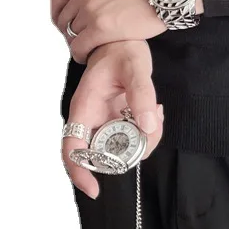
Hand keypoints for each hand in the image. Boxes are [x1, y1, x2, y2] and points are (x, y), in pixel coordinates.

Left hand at [51, 0, 166, 62]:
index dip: (59, 14)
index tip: (66, 22)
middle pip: (63, 19)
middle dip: (69, 30)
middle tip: (81, 37)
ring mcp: (91, 11)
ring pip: (71, 34)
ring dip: (77, 42)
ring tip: (89, 46)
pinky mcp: (102, 30)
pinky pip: (80, 47)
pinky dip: (81, 54)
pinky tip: (89, 56)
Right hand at [62, 40, 163, 198]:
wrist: (122, 39)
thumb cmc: (121, 49)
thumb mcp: (134, 68)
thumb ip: (141, 95)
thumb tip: (146, 126)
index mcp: (85, 107)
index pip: (72, 148)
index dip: (79, 172)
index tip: (94, 189)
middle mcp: (91, 119)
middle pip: (102, 156)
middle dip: (130, 154)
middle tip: (152, 131)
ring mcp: (104, 121)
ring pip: (120, 149)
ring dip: (143, 141)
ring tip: (157, 113)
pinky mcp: (117, 120)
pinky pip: (130, 138)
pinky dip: (146, 132)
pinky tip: (155, 110)